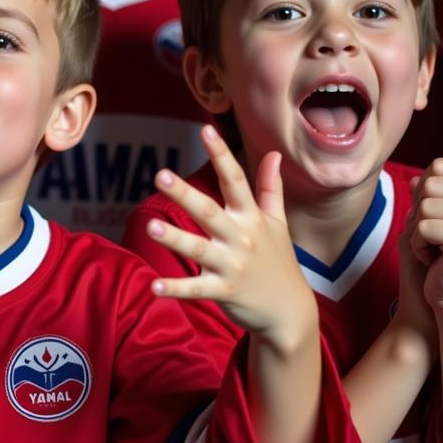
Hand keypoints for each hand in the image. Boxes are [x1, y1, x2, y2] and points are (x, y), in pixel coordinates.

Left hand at [147, 126, 316, 348]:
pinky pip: (195, 290)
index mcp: (251, 218)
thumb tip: (274, 154)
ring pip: (198, 249)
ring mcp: (231, 265)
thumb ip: (270, 189)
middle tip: (161, 175)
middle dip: (185, 193)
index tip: (206, 130)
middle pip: (209, 211)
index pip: (236, 180)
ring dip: (174, 238)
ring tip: (151, 225)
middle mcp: (241, 238)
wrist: (290, 312)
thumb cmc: (278, 261)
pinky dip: (174, 288)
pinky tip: (153, 286)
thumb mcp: (278, 223)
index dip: (221, 155)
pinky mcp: (224, 291)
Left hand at [412, 159, 442, 328]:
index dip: (424, 193)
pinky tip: (434, 260)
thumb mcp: (430, 223)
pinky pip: (423, 227)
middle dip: (420, 213)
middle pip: (430, 184)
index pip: (439, 167)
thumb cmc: (439, 260)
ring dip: (419, 231)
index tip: (436, 220)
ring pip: (425, 206)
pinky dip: (419, 245)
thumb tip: (416, 178)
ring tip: (436, 249)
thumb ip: (427, 198)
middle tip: (435, 238)